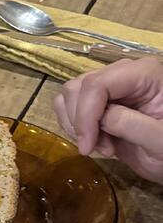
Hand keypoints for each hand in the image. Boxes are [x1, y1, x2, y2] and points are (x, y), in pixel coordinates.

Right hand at [54, 56, 162, 181]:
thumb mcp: (160, 140)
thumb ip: (132, 125)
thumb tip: (101, 118)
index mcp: (144, 74)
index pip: (98, 83)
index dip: (86, 113)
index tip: (87, 145)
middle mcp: (123, 74)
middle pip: (80, 86)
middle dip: (81, 120)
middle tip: (101, 149)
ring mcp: (110, 87)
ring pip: (71, 94)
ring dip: (76, 124)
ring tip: (102, 147)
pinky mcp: (99, 102)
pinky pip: (69, 105)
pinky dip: (74, 126)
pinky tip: (96, 142)